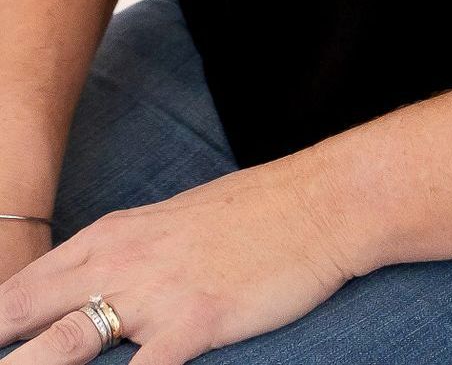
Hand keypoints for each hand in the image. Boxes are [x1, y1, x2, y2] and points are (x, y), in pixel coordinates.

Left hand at [0, 160, 356, 364]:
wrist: (324, 202)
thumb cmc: (256, 214)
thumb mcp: (172, 223)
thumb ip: (123, 257)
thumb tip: (85, 291)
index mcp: (110, 237)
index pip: (19, 289)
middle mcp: (119, 263)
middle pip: (20, 316)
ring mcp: (153, 294)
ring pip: (61, 347)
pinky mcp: (192, 323)